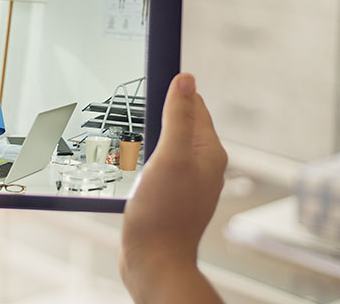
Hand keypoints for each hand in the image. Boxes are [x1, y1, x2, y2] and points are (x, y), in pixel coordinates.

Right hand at [119, 73, 226, 302]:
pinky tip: (131, 163)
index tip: (149, 83)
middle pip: (182, 124)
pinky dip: (146, 158)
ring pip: (169, 145)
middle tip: (136, 110)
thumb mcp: (170, 157)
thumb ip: (178, 117)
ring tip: (131, 136)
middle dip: (160, 113)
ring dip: (151, 136)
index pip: (195, 106)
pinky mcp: (171, 197)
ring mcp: (187, 183)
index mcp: (208, 152)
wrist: (153, 262)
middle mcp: (202, 166)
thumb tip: (186, 78)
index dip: (174, 92)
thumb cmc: (162, 213)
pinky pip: (160, 166)